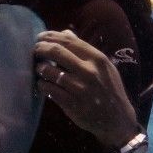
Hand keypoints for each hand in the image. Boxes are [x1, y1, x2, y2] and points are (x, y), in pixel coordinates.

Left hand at [34, 30, 138, 146]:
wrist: (117, 119)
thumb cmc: (109, 89)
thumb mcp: (104, 66)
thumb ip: (84, 49)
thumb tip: (65, 32)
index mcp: (97, 59)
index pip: (68, 41)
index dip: (50, 36)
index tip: (40, 37)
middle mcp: (89, 71)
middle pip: (56, 51)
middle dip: (40, 48)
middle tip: (34, 50)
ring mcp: (80, 88)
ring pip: (49, 71)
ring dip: (40, 68)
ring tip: (39, 68)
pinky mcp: (71, 104)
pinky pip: (48, 90)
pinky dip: (42, 85)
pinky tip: (42, 84)